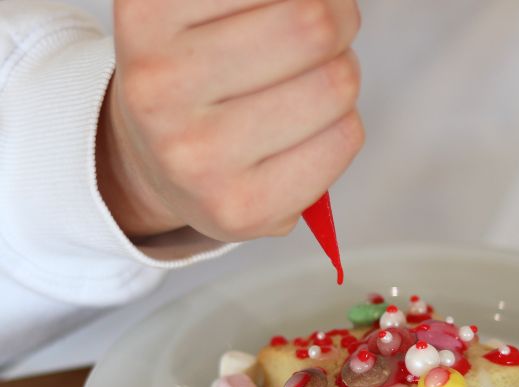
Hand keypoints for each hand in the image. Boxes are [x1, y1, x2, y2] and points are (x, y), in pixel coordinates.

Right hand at [97, 0, 363, 241]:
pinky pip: (344, 139)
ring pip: (336, 85)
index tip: (303, 0)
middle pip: (314, 25)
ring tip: (307, 87)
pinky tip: (306, 133)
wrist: (160, 163)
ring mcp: (197, 155)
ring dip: (341, 78)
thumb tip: (333, 3)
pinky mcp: (240, 208)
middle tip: (323, 36)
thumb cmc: (199, 74)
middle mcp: (161, 84)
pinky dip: (343, 128)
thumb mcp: (202, 7)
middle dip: (338, 24)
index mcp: (148, 11)